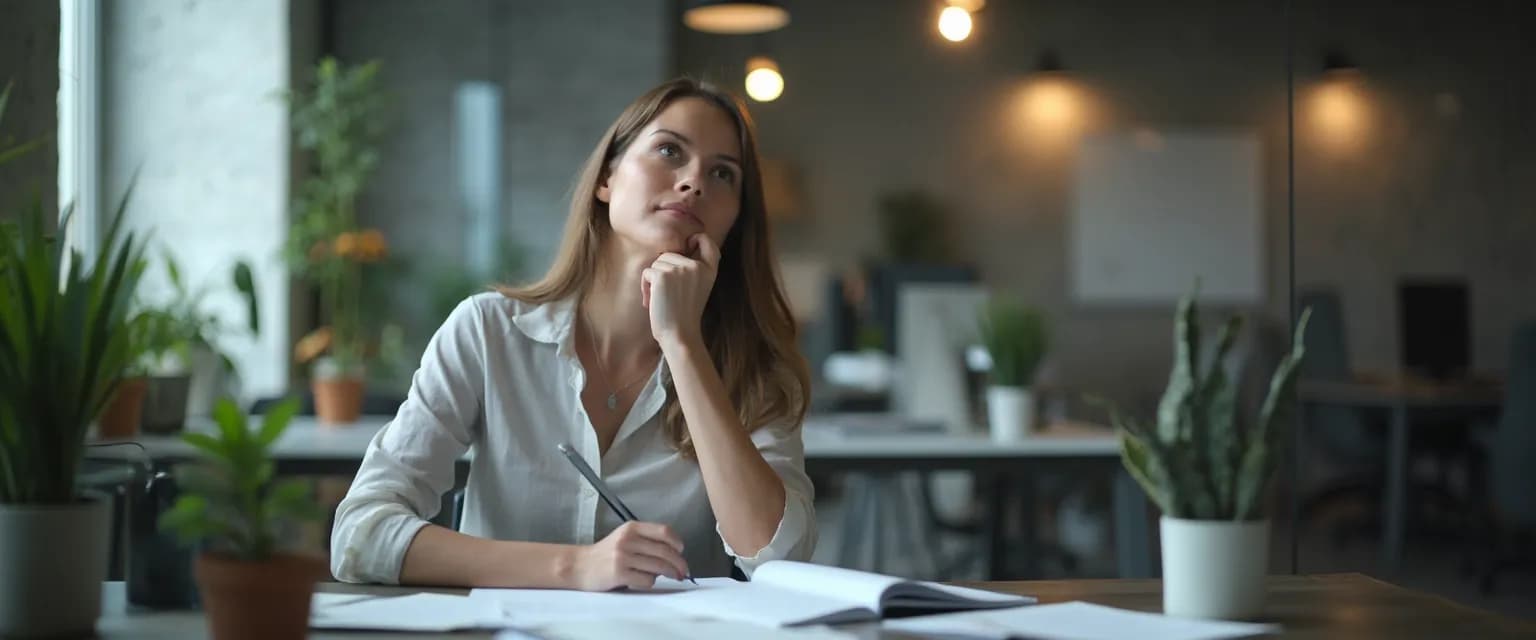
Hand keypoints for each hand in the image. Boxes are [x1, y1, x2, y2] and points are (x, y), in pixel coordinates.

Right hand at [570, 521, 690, 590]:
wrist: (580, 565)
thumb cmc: (606, 553)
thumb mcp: (625, 537)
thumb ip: (646, 540)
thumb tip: (675, 552)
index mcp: (632, 528)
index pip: (664, 531)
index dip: (677, 542)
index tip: (681, 551)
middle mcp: (627, 540)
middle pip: (665, 551)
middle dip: (679, 563)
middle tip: (684, 570)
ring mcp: (623, 557)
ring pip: (658, 566)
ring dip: (670, 573)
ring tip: (673, 576)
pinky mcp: (619, 574)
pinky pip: (647, 580)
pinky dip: (651, 582)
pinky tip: (645, 580)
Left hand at [641, 233, 719, 346]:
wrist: (680, 335)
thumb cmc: (684, 314)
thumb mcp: (699, 288)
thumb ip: (695, 268)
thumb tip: (682, 248)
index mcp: (709, 270)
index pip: (707, 241)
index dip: (697, 238)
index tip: (689, 244)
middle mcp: (697, 266)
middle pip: (671, 254)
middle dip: (663, 270)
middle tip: (668, 294)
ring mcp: (680, 268)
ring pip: (657, 262)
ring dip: (653, 280)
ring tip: (661, 299)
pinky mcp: (663, 274)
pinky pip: (647, 272)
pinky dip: (645, 286)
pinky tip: (652, 301)